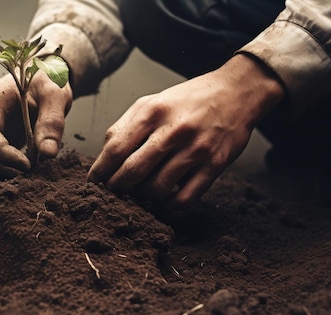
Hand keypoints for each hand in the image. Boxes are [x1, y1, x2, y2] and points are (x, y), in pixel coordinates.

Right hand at [0, 73, 72, 177]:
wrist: (43, 80)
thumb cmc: (48, 81)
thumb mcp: (56, 95)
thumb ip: (52, 122)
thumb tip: (47, 154)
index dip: (4, 155)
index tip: (28, 165)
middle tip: (27, 172)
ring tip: (27, 169)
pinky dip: (1, 170)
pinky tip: (22, 167)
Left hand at [88, 54, 283, 206]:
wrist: (236, 91)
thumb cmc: (188, 100)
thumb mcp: (152, 102)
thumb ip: (126, 126)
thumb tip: (104, 156)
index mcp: (152, 113)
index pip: (115, 150)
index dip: (100, 172)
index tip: (94, 183)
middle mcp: (173, 131)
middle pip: (132, 173)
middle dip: (117, 189)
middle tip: (114, 194)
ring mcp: (195, 150)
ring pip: (157, 189)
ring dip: (143, 198)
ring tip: (139, 196)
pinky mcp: (214, 165)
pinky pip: (185, 198)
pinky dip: (170, 207)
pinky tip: (164, 204)